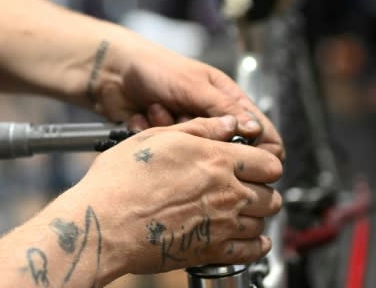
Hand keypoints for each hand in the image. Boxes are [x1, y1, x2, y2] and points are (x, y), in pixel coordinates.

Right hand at [61, 116, 282, 281]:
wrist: (104, 222)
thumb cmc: (120, 179)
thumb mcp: (155, 138)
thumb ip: (198, 129)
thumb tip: (227, 123)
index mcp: (215, 160)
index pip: (269, 162)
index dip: (263, 162)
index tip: (253, 164)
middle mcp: (226, 193)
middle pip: (271, 195)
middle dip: (262, 190)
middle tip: (247, 188)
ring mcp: (221, 225)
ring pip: (262, 223)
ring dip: (255, 217)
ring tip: (240, 211)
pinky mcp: (211, 252)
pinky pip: (251, 252)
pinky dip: (254, 246)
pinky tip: (247, 239)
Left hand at [94, 38, 283, 158]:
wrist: (111, 70)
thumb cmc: (155, 67)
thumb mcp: (193, 85)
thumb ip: (224, 109)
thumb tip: (255, 131)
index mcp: (227, 100)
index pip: (261, 134)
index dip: (258, 150)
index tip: (244, 160)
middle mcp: (210, 117)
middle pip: (225, 149)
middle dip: (203, 138)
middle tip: (183, 118)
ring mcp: (186, 129)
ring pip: (194, 152)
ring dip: (172, 132)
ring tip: (157, 109)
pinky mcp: (164, 141)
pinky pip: (167, 153)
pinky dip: (153, 134)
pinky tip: (142, 115)